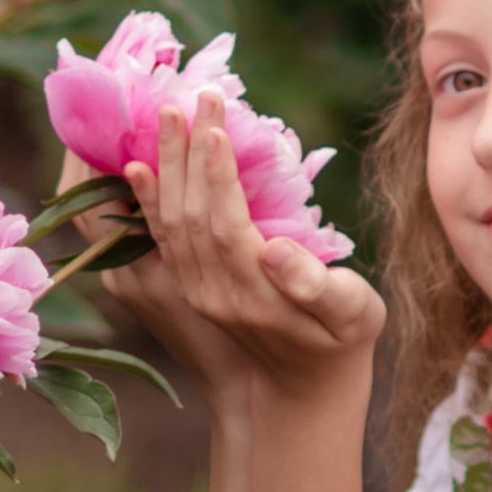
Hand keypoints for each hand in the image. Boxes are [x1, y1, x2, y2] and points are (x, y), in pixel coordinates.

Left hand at [100, 90, 385, 405]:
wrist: (302, 395)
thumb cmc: (343, 344)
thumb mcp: (353, 316)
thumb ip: (317, 285)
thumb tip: (274, 248)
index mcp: (255, 295)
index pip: (225, 224)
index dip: (218, 175)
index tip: (216, 126)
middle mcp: (213, 294)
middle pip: (188, 215)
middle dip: (187, 153)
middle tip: (193, 96)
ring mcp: (193, 293)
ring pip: (166, 223)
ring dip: (163, 166)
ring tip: (164, 113)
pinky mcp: (185, 289)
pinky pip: (157, 238)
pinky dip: (146, 199)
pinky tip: (137, 167)